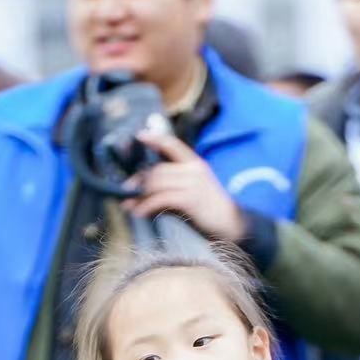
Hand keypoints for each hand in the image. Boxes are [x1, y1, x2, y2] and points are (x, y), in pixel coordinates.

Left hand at [126, 131, 247, 241]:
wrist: (233, 224)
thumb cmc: (211, 209)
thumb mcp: (196, 189)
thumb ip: (177, 183)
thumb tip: (149, 189)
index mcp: (195, 163)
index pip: (172, 144)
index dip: (155, 138)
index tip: (139, 136)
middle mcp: (193, 169)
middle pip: (157, 169)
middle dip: (139, 181)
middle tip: (126, 192)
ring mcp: (192, 183)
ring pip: (157, 183)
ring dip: (139, 195)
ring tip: (130, 205)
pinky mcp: (189, 199)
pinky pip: (161, 198)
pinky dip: (147, 206)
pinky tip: (140, 213)